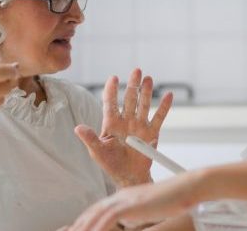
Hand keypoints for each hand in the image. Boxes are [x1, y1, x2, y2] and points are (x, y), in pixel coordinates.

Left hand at [68, 173, 202, 230]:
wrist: (185, 188)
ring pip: (95, 216)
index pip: (95, 212)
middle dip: (78, 227)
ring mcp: (124, 200)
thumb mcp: (147, 210)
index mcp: (121, 198)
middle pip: (91, 213)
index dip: (83, 223)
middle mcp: (119, 197)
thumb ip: (134, 216)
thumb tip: (126, 224)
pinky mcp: (131, 204)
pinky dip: (98, 227)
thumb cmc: (170, 200)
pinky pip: (108, 218)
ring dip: (84, 228)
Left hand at [75, 68, 172, 186]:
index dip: (111, 90)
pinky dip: (164, 107)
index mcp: (111, 123)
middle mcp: (126, 121)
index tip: (113, 77)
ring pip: (143, 104)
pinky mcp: (151, 133)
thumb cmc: (111, 164)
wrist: (129, 176)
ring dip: (146, 92)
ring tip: (148, 79)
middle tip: (136, 70)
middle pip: (129, 99)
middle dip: (133, 85)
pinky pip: (159, 118)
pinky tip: (168, 95)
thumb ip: (90, 139)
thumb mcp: (98, 152)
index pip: (110, 103)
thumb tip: (77, 128)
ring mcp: (139, 126)